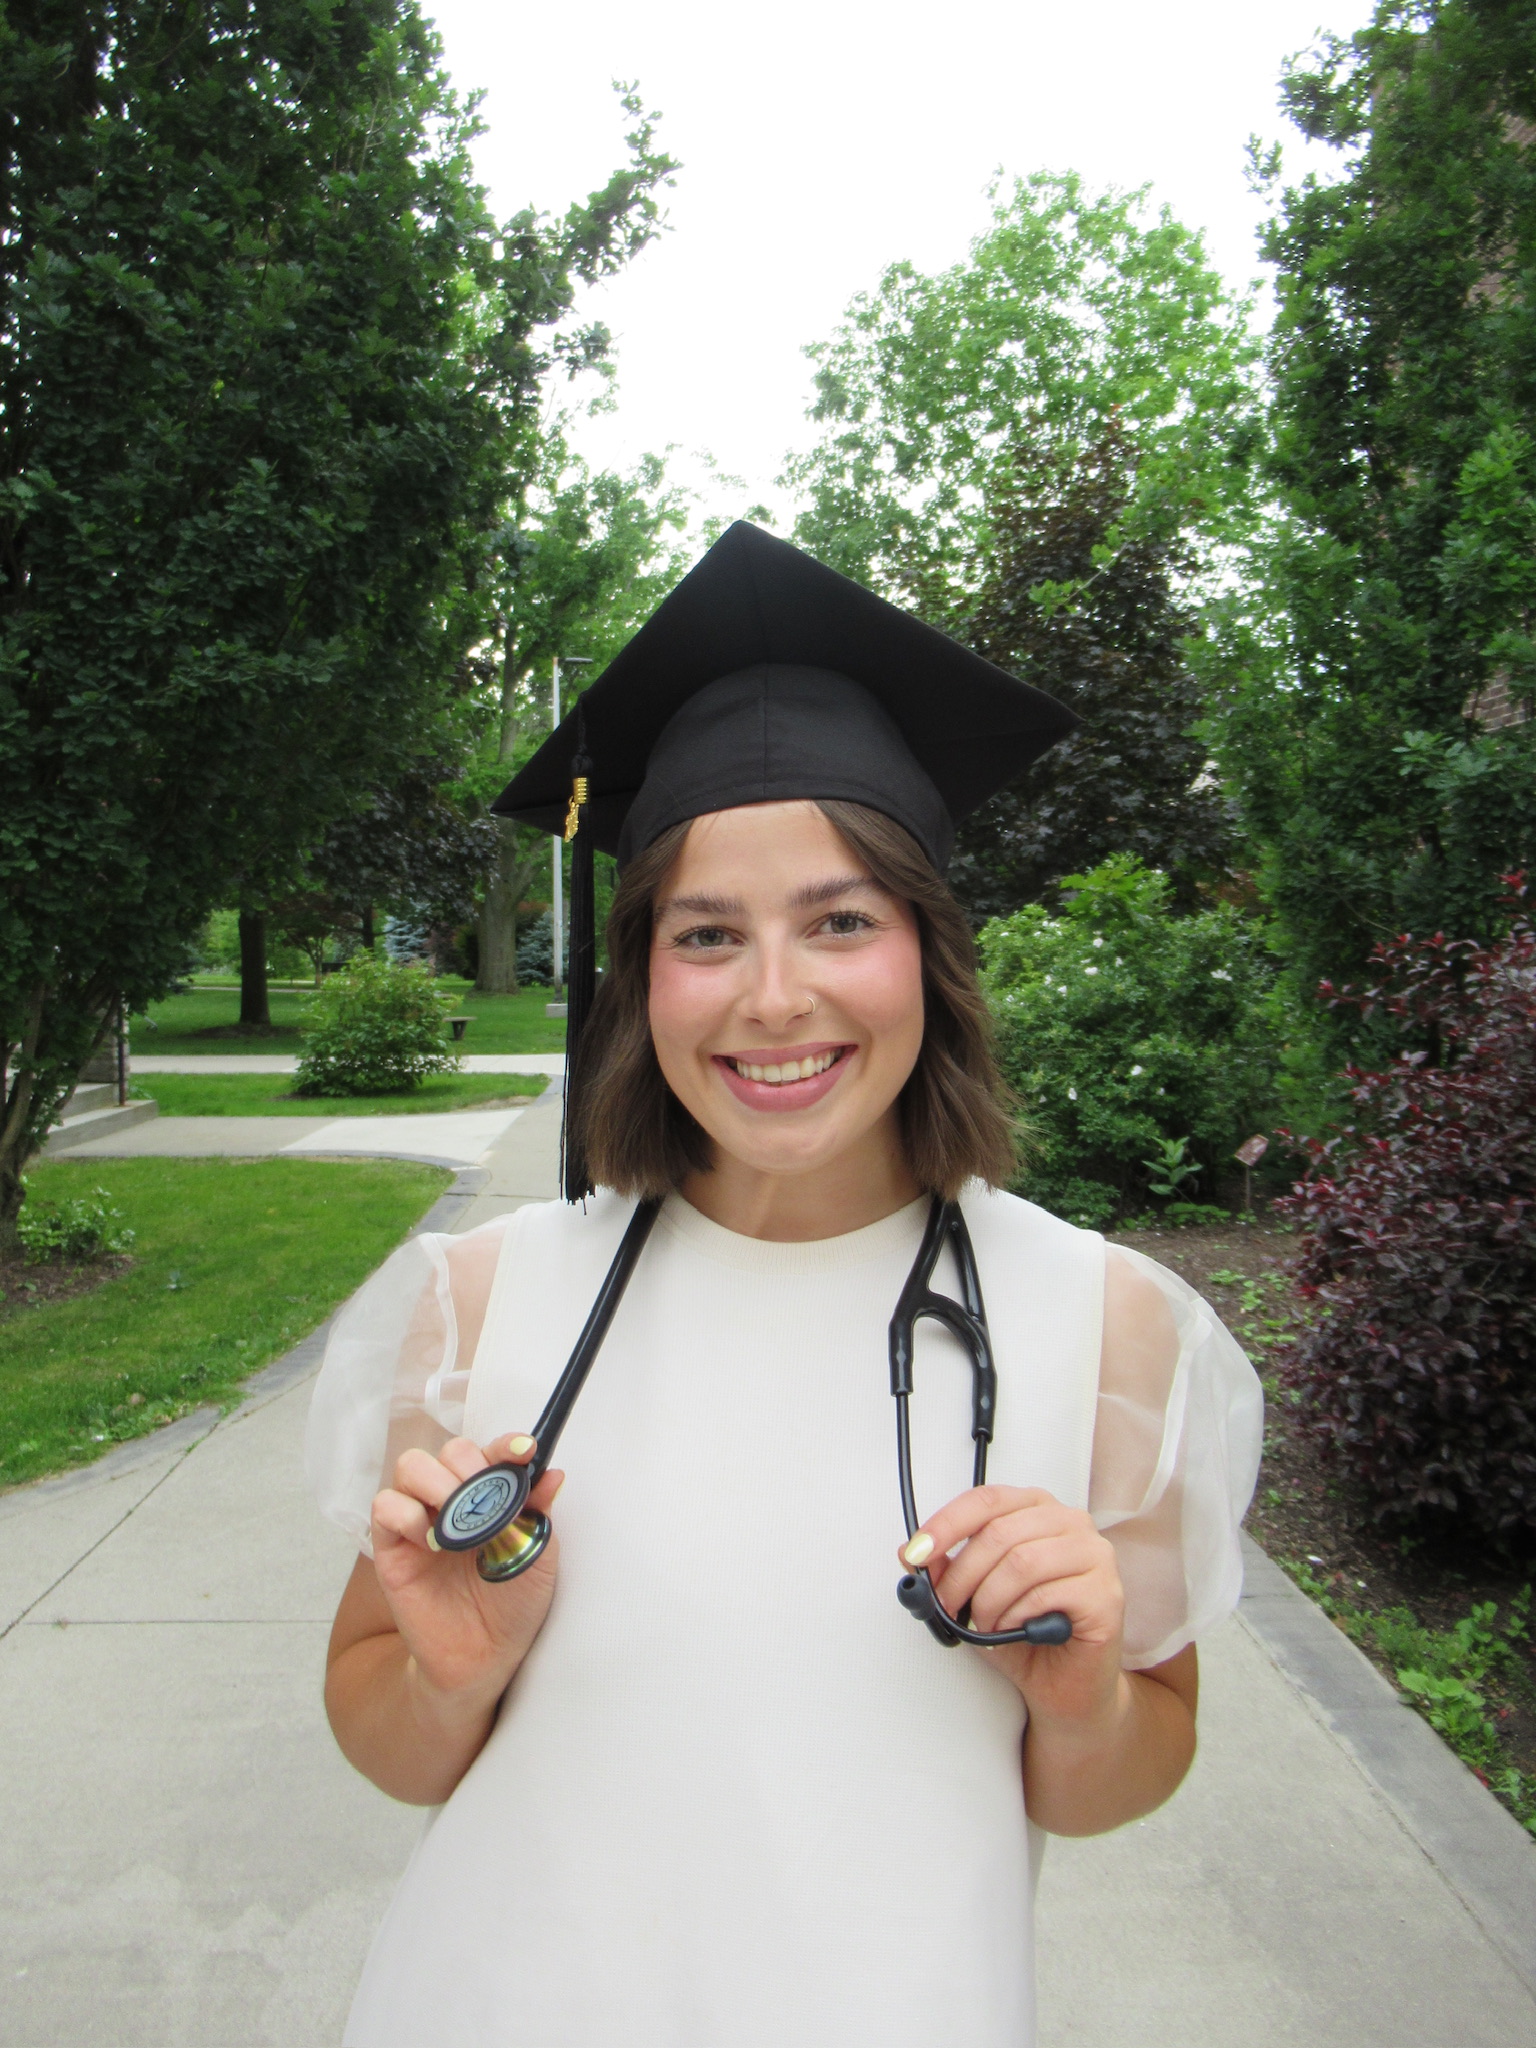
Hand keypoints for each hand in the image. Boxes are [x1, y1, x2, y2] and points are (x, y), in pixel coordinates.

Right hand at [370, 1432, 561, 1709]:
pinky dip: (405, 1512)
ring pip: (412, 1466)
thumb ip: (539, 1513)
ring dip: (436, 1481)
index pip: (492, 1452)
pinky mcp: (391, 1547)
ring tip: (455, 1514)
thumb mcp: (537, 1556)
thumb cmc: (514, 1605)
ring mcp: (421, 1519)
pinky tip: (430, 1540)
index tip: (524, 1451)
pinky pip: (384, 1506)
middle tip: (483, 1497)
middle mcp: (454, 1499)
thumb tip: (553, 1473)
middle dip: (469, 1464)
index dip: (505, 1445)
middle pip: (449, 1450)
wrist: (484, 1658)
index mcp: (492, 1496)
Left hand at [899, 1485, 1125, 1730]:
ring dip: (989, 1600)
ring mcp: (1095, 1555)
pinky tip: (1014, 1630)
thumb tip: (908, 1551)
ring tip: (985, 1625)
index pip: (987, 1500)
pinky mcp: (1106, 1593)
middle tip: (946, 1605)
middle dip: (962, 1574)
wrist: (1064, 1690)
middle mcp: (1071, 1523)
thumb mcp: (972, 1599)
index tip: (916, 1552)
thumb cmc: (1023, 1637)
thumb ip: (946, 1571)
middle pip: (1000, 1532)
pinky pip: (1047, 1594)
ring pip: (1022, 1561)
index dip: (946, 1524)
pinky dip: (1017, 1616)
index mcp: (1037, 1510)